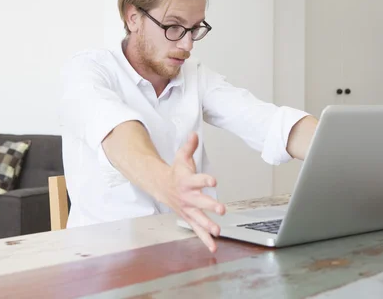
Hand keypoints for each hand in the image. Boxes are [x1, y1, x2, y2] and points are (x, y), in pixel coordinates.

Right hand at [158, 132, 225, 252]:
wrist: (161, 186)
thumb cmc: (176, 172)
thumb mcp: (181, 157)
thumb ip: (189, 146)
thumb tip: (195, 134)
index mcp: (186, 181)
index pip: (197, 180)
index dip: (205, 180)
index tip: (213, 181)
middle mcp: (188, 197)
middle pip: (199, 202)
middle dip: (210, 206)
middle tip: (221, 209)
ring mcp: (188, 209)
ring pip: (198, 219)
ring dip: (208, 226)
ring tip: (218, 231)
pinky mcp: (190, 218)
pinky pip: (197, 230)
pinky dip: (205, 239)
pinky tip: (213, 247)